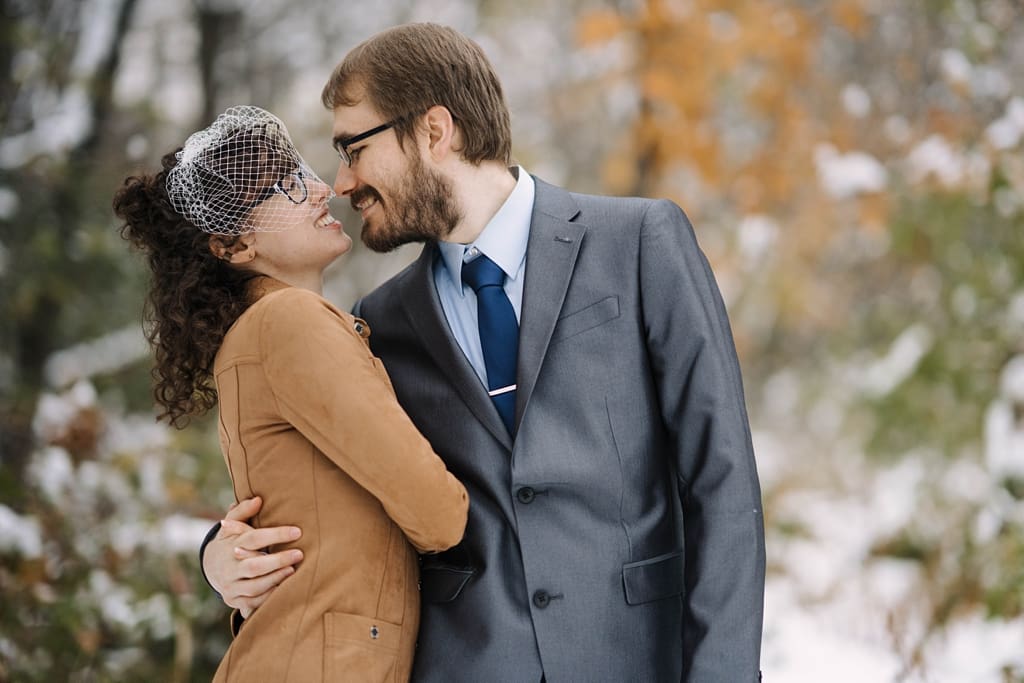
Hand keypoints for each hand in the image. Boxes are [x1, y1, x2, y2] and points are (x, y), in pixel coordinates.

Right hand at [203, 496, 302, 618]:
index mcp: (231, 545)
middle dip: (278, 561)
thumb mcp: (231, 524)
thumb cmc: (230, 540)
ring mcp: (231, 586)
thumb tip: (258, 499)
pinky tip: (284, 590)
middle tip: (299, 554)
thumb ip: (243, 511)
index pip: (254, 538)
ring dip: (275, 579)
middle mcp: (229, 568)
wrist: (211, 566)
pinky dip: (268, 598)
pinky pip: (253, 603)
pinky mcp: (234, 600)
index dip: (276, 535)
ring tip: (293, 571)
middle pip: (254, 566)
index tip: (297, 532)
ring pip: (255, 587)